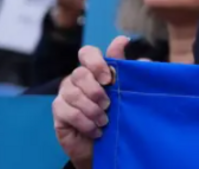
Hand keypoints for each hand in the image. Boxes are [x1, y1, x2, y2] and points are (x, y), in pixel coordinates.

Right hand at [52, 36, 128, 168]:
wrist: (106, 145)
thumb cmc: (118, 114)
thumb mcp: (129, 93)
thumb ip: (132, 74)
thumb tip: (140, 57)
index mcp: (94, 70)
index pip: (87, 53)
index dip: (96, 61)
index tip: (109, 78)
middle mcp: (77, 79)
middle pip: (79, 73)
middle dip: (95, 90)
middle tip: (108, 104)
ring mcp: (65, 94)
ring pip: (72, 93)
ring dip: (91, 108)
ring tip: (105, 120)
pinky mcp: (58, 112)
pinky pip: (67, 111)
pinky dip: (84, 121)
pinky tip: (96, 130)